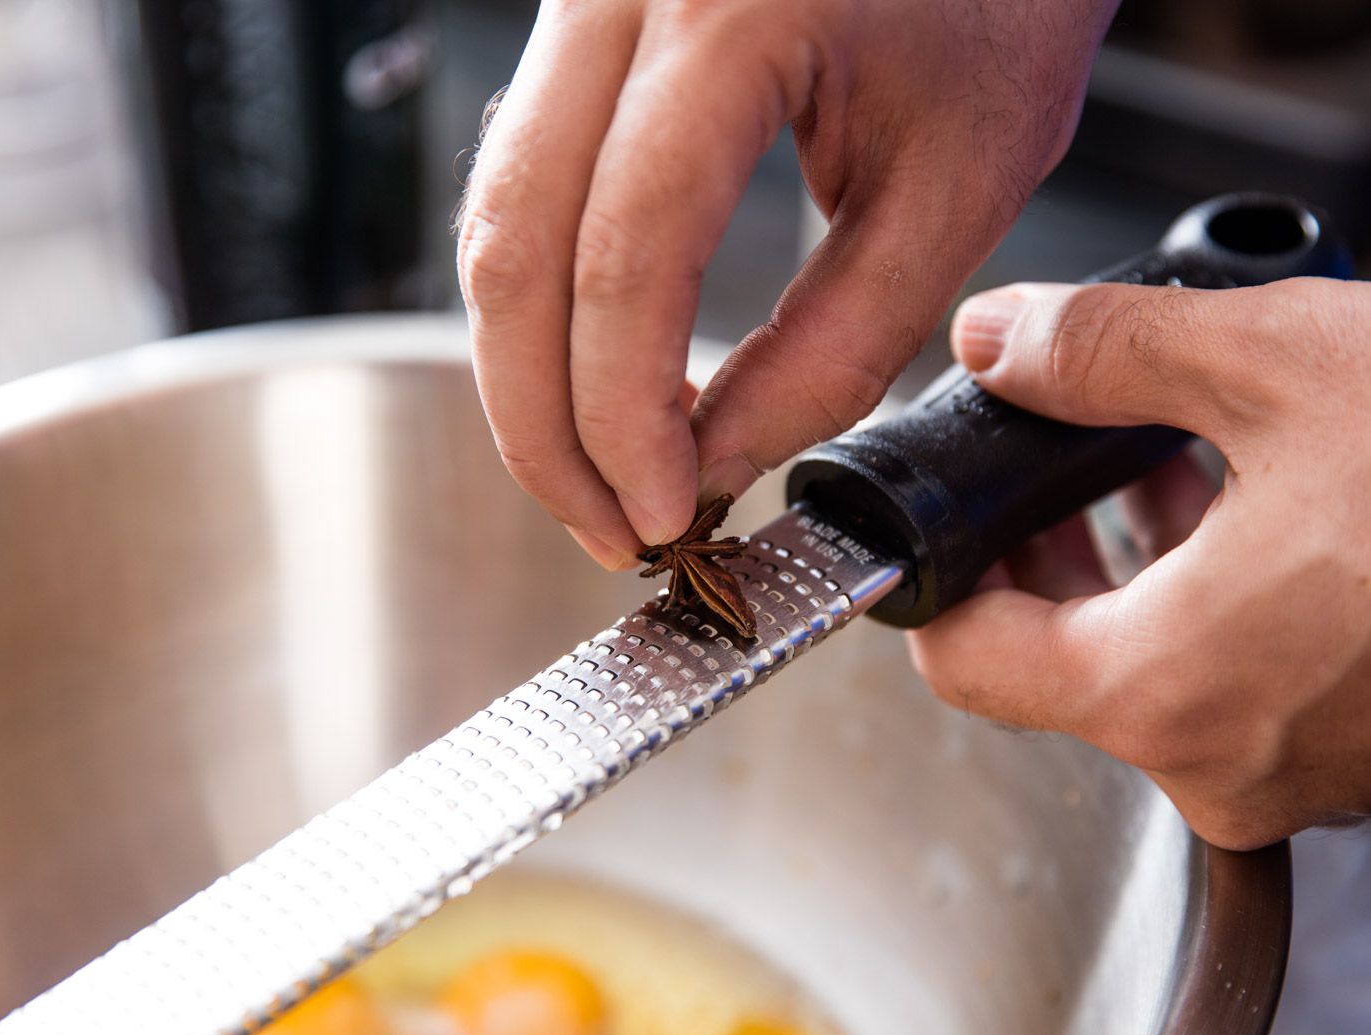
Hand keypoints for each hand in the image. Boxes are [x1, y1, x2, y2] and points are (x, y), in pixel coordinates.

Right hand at [457, 0, 1118, 567]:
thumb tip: (714, 462)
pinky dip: (544, 306)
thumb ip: (833, 347)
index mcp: (728, 14)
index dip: (622, 419)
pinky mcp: (576, 31)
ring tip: (600, 474)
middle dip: (543, 425)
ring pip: (492, 224)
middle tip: (607, 526)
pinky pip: (518, 187)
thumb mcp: (952, 190)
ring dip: (528, 376)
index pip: (623, 260)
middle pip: (510, 251)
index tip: (661, 513)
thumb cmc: (998, 2)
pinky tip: (594, 379)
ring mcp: (578, 2)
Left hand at [910, 277, 1370, 848]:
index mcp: (1163, 687)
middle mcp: (1219, 765)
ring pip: (1148, 682)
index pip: (963, 665)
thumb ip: (1106, 353)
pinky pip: (1239, 696)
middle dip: (1045, 564)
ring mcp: (1294, 778)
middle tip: (1060, 472)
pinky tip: (1259, 526)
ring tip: (1167, 475)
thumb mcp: (1278, 367)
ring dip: (1138, 582)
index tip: (953, 521)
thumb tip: (1004, 337)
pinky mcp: (1356, 764)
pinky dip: (1220, 617)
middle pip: (1051, 671)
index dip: (939, 583)